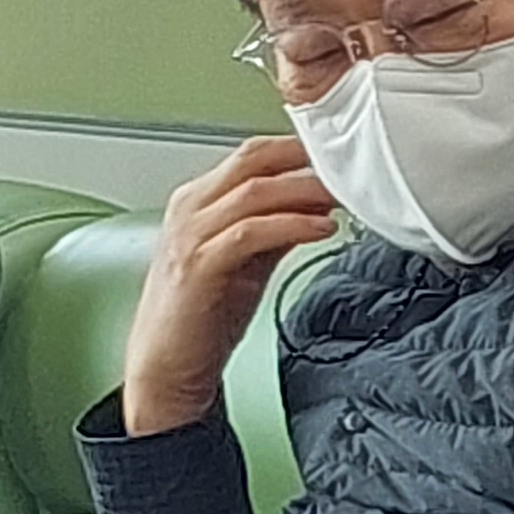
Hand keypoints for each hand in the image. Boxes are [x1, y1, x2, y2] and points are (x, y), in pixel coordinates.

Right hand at [123, 134, 335, 433]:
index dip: (297, 148)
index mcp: (195, 202)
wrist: (166, 364)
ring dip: (305, 189)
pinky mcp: (199, 265)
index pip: (250, 155)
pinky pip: (250, 232)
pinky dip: (291, 225)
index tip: (338, 154)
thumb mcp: (245, 261)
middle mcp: (188, 210)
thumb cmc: (200, 315)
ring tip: (343, 196)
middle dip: (303, 157)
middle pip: (250, 160)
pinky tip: (323, 228)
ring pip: (253, 192)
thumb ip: (274, 227)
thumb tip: (317, 202)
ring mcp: (190, 236)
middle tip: (347, 165)